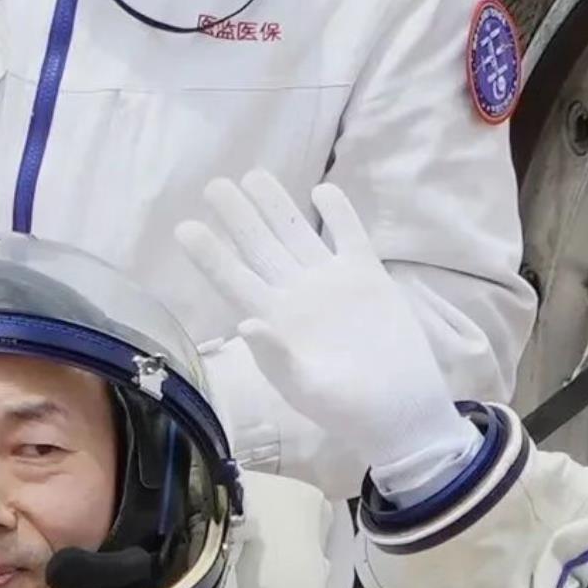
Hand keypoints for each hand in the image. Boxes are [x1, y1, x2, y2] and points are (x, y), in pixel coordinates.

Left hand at [175, 172, 485, 497]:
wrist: (401, 411)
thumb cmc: (348, 408)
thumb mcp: (306, 390)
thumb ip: (276, 358)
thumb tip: (246, 324)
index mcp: (274, 321)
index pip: (234, 280)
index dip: (211, 254)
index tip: (186, 227)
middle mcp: (296, 295)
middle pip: (260, 247)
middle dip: (238, 217)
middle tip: (215, 185)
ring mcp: (332, 283)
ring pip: (297, 234)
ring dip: (276, 205)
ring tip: (254, 176)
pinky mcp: (368, 277)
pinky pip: (349, 236)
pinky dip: (339, 214)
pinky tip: (323, 191)